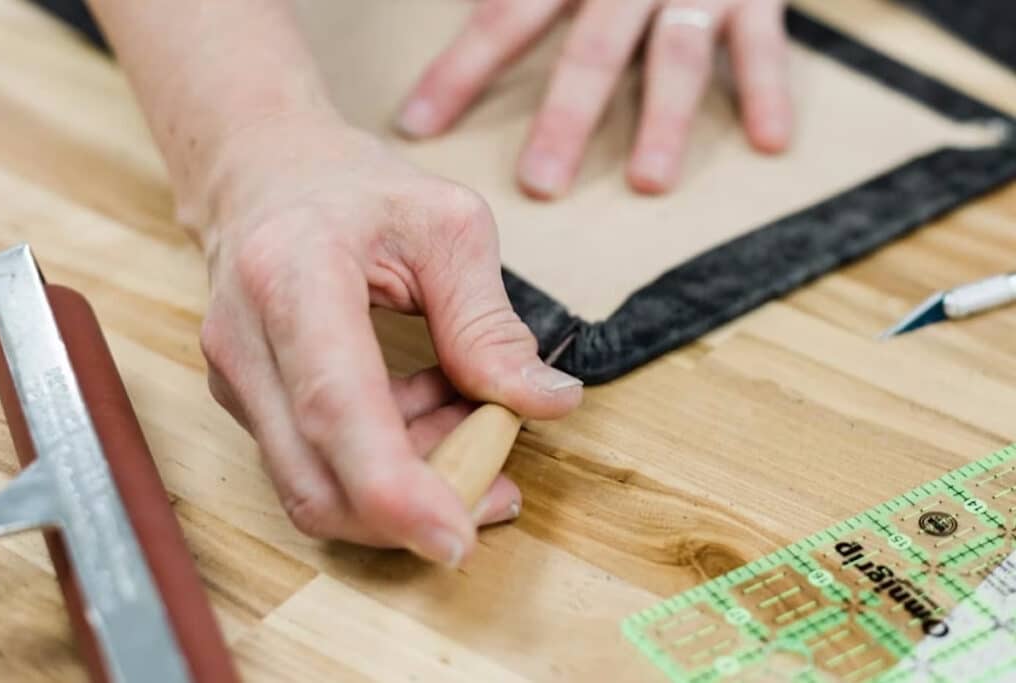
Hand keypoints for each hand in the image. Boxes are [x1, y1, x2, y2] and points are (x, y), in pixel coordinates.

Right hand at [191, 112, 582, 565]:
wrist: (261, 171)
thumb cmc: (353, 186)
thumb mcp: (446, 227)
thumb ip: (489, 323)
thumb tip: (547, 403)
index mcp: (293, 277)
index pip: (335, 406)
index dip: (394, 489)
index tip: (456, 537)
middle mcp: (245, 342)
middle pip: (318, 479)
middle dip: (416, 507)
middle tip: (497, 482)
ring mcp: (235, 381)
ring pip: (319, 487)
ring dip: (408, 480)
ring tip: (466, 413)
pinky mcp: (247, 404)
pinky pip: (316, 466)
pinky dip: (384, 461)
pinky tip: (426, 406)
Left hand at [398, 0, 791, 197]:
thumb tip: (459, 8)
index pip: (506, 18)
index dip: (460, 72)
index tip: (419, 125)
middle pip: (592, 52)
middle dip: (566, 118)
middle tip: (541, 183)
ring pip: (675, 57)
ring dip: (664, 121)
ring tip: (647, 182)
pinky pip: (764, 44)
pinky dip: (769, 90)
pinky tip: (769, 143)